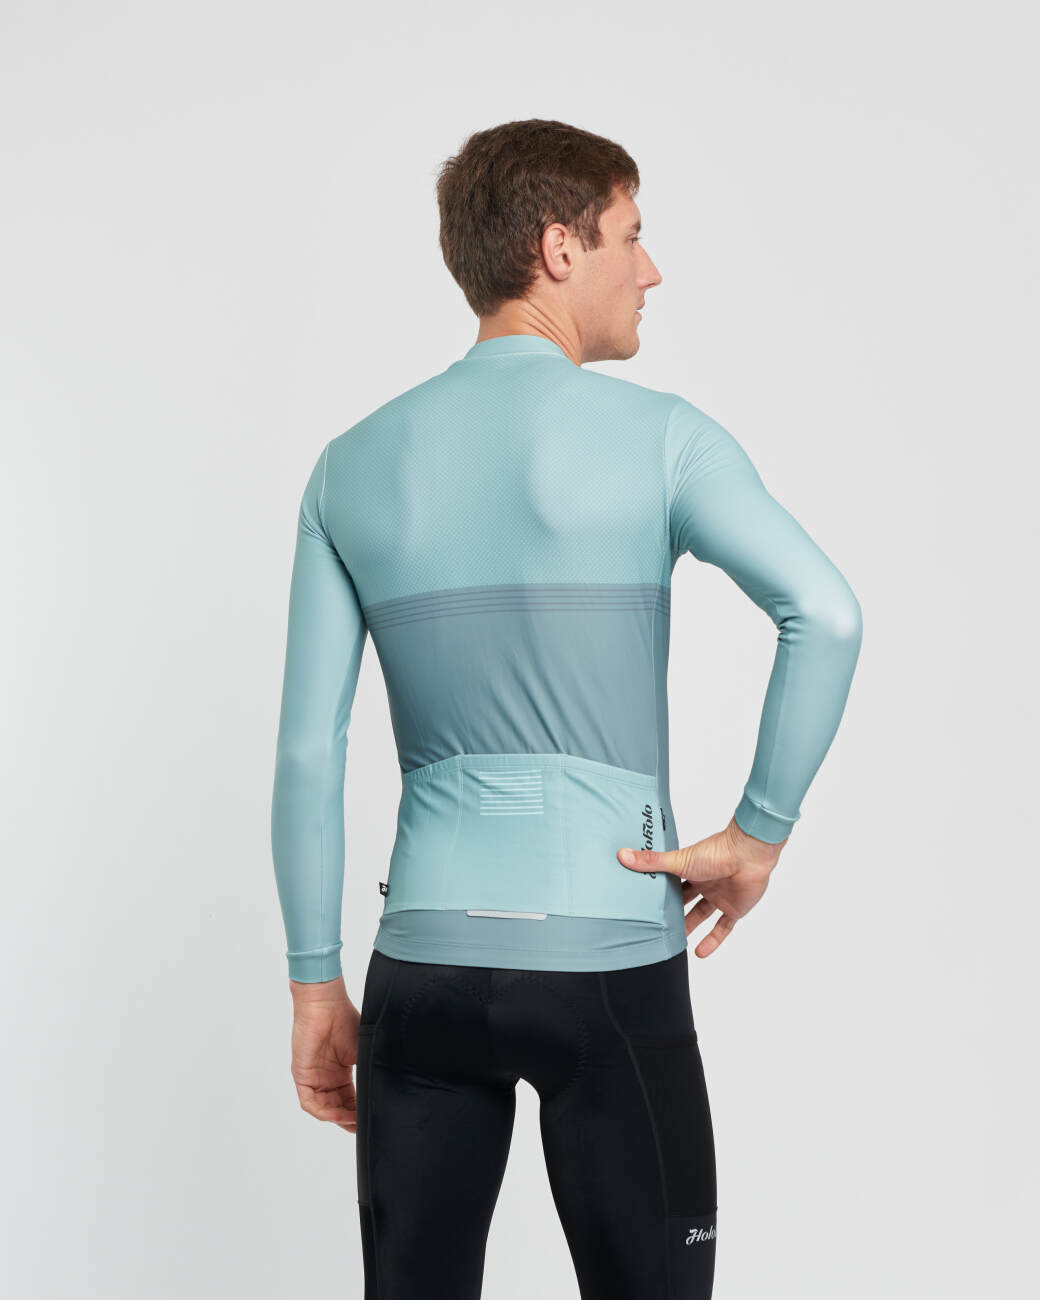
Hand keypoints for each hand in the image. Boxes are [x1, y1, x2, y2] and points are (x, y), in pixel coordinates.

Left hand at [288, 976, 361, 1132]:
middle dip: (350, 1120)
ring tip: (354, 1122)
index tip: (372, 1119)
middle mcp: (326, 1078)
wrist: (327, 1004)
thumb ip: (371, 1069)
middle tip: (364, 1127)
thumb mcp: (364, 1050)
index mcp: (341, 1073)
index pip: (350, 1100)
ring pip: (324, 1110)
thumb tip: (388, 1087)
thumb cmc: (346, 1019)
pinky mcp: (302, 1076)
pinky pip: (310, 1103)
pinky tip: (339, 1114)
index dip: (360, 1112)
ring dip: (339, 1119)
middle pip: (338, 1109)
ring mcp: (313, 1078)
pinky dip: (324, 1112)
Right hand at [617, 816, 786, 957]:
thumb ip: (652, 862)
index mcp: (691, 868)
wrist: (750, 856)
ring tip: (674, 942)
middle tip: (656, 925)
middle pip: (685, 901)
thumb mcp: (679, 860)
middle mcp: (705, 882)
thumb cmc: (718, 851)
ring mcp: (720, 896)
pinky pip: (723, 928)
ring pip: (701, 915)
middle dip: (673, 912)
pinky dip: (713, 941)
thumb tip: (623, 855)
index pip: (672, 883)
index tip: (645, 903)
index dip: (660, 892)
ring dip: (689, 927)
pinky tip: (700, 953)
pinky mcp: (735, 909)